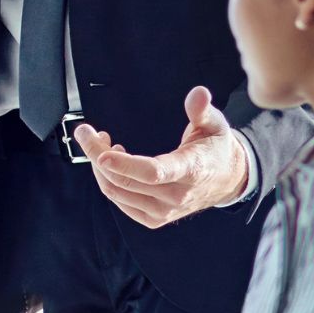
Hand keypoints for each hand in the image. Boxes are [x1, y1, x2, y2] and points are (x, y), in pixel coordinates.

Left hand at [72, 86, 249, 229]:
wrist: (227, 180)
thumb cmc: (215, 149)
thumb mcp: (215, 125)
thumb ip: (202, 110)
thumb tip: (198, 93)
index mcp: (191, 170)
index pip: (153, 172)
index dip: (125, 164)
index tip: (103, 152)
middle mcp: (176, 195)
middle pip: (125, 181)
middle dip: (97, 155)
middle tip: (87, 132)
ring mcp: (164, 211)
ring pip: (117, 192)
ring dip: (100, 167)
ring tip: (100, 144)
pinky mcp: (154, 219)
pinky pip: (121, 202)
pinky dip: (109, 181)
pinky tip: (112, 162)